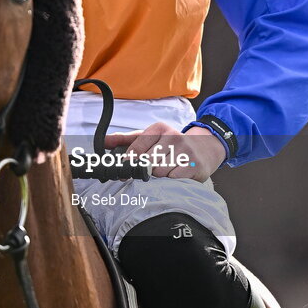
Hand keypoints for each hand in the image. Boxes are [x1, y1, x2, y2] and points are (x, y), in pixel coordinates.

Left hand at [105, 122, 225, 180]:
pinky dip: (172, 179)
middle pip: (147, 162)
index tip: (126, 168)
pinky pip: (173, 178)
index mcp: (159, 128)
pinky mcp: (194, 164)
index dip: (129, 161)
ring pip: (159, 171)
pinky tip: (176, 173)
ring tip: (167, 169)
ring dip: (160, 175)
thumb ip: (125, 140)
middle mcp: (172, 136)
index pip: (136, 147)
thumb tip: (103, 141)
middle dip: (147, 169)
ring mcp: (184, 150)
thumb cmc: (171, 145)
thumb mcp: (149, 138)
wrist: (204, 148)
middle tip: (152, 168)